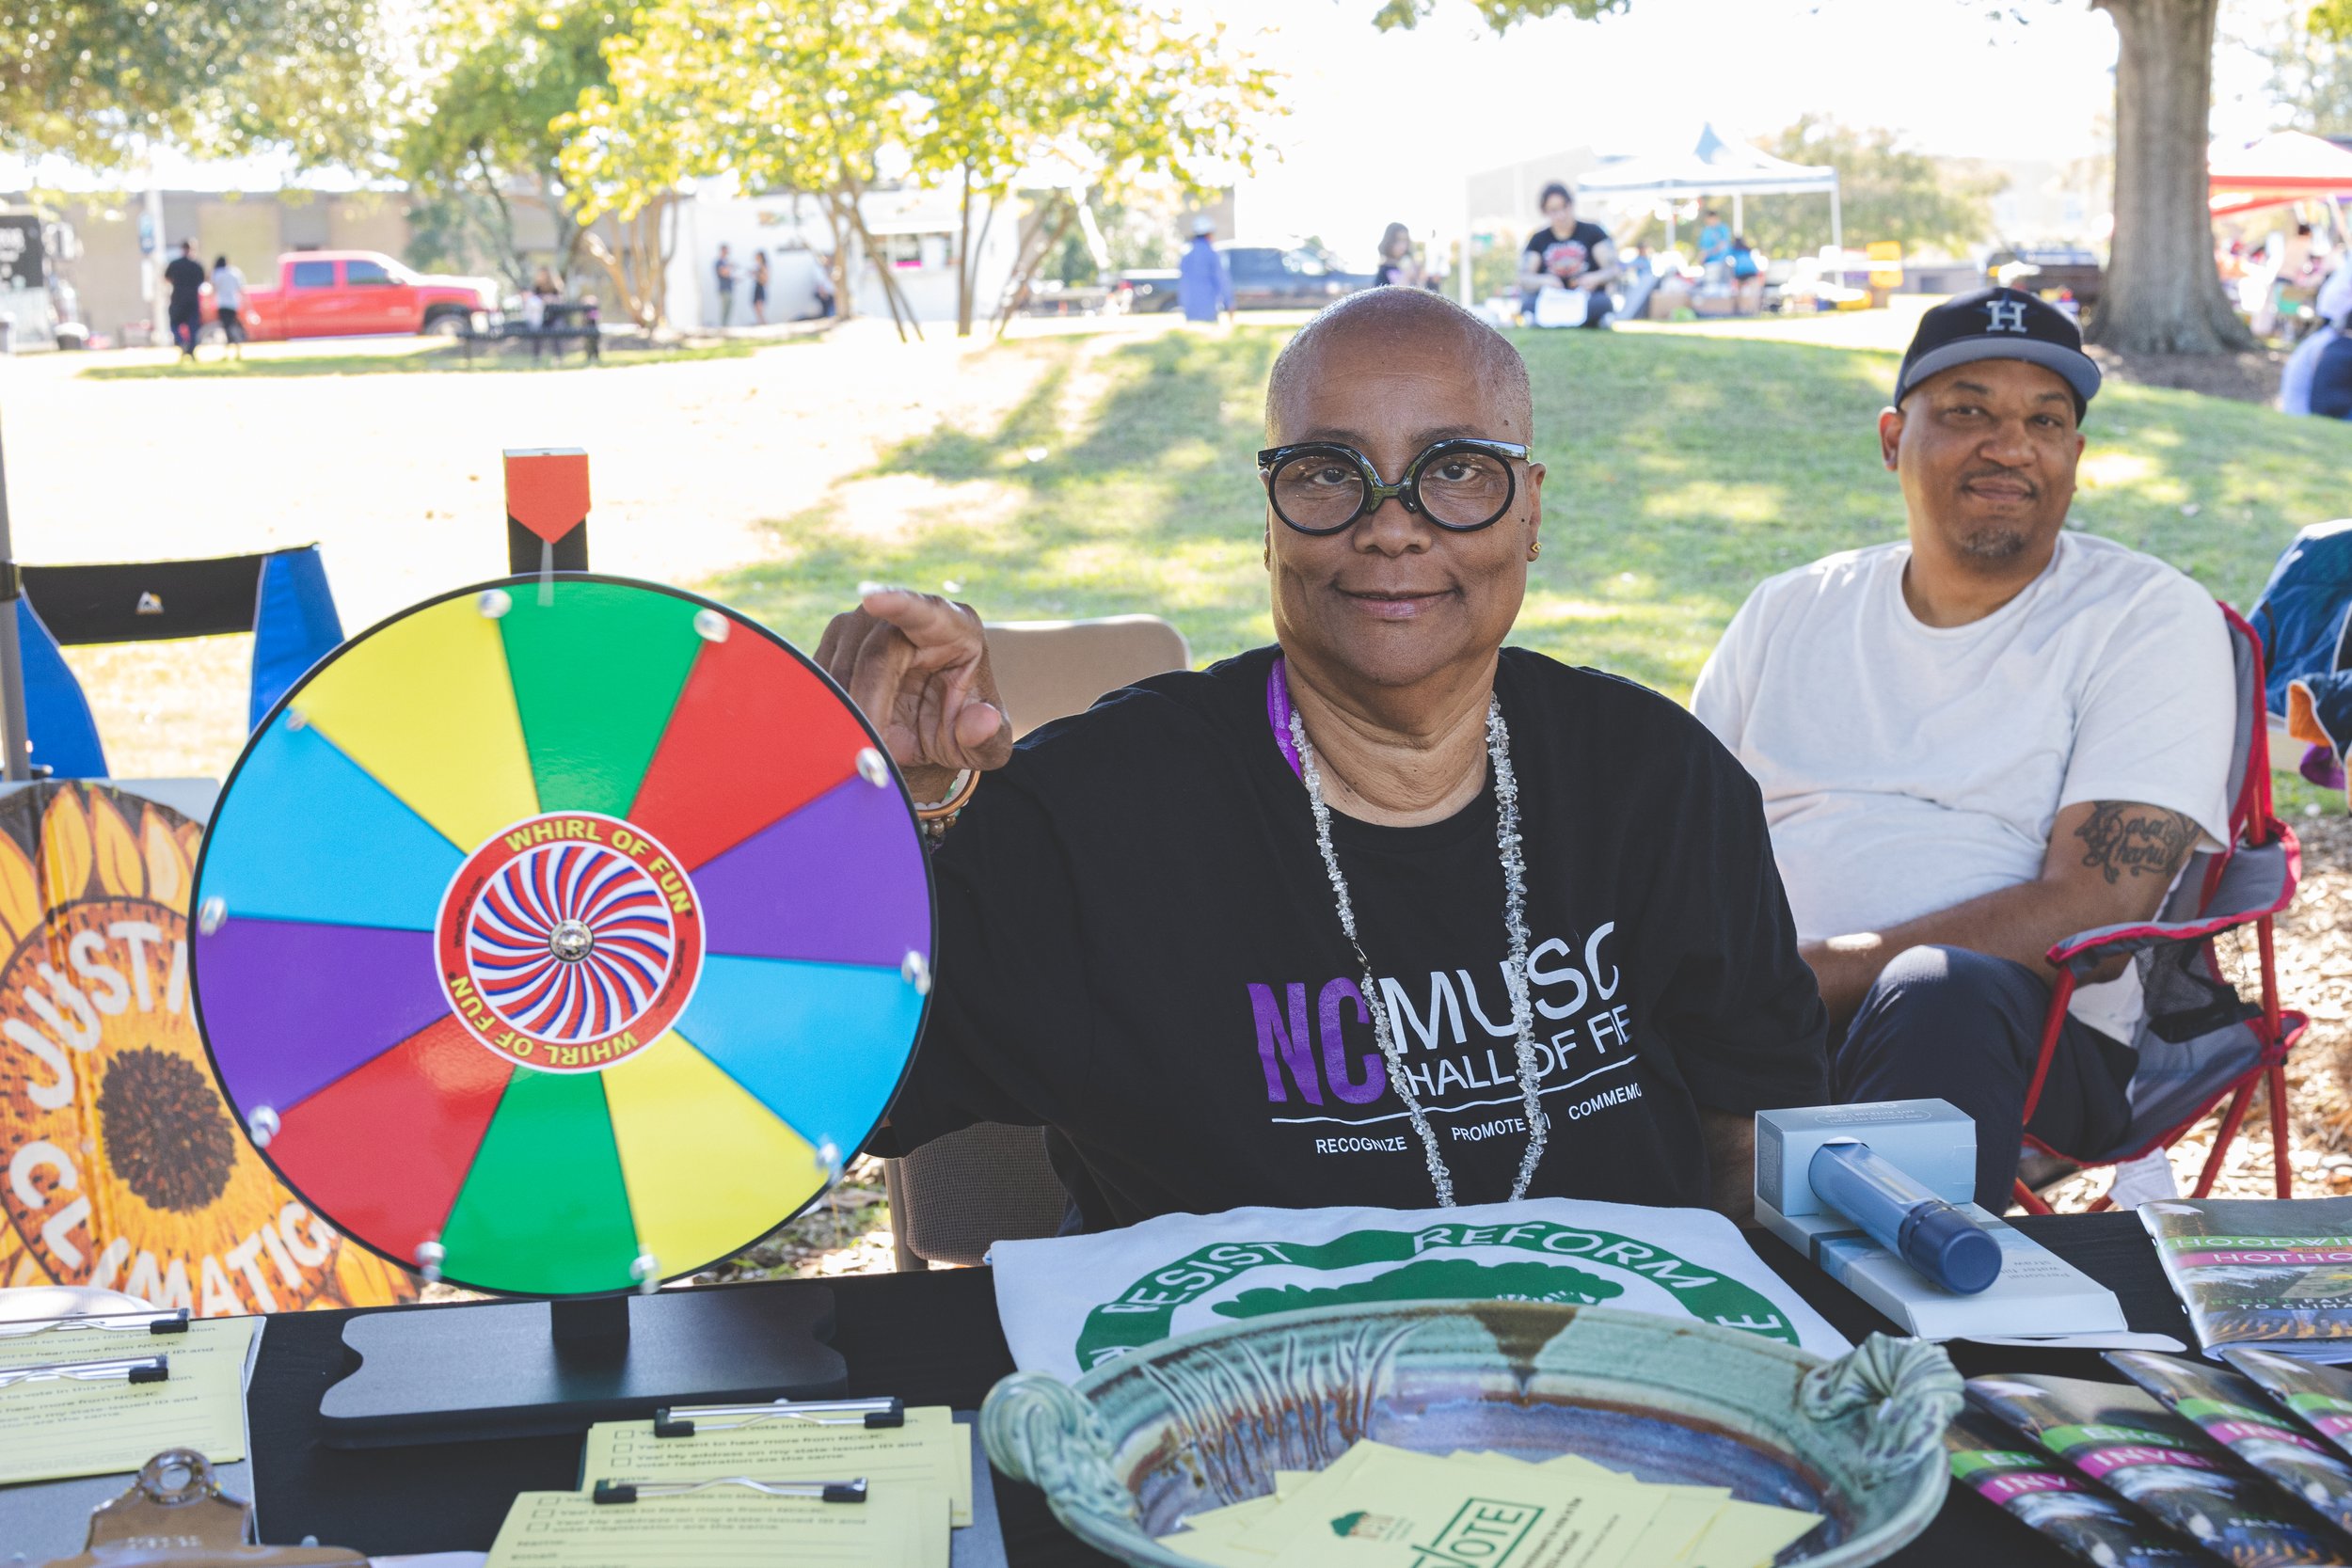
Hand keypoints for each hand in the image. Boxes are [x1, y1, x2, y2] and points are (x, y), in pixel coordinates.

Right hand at [816, 587, 1011, 798]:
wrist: (929, 727)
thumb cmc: (961, 728)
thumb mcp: (987, 745)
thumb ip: (987, 737)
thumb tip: (982, 722)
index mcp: (957, 628)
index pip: (925, 612)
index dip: (899, 603)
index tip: (872, 600)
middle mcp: (908, 616)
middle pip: (876, 657)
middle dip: (871, 709)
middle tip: (875, 750)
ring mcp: (867, 622)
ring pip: (842, 668)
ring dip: (850, 713)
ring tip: (871, 744)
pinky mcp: (838, 639)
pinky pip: (822, 675)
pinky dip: (830, 707)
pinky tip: (849, 727)